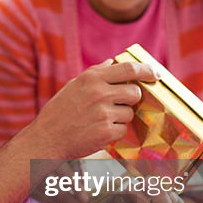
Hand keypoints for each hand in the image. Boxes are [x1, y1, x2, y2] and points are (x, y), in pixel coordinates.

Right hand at [24, 59, 156, 159]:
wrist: (46, 140)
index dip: (146, 70)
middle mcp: (99, 93)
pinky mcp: (106, 133)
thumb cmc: (59, 112)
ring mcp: (103, 114)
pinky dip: (114, 132)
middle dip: (131, 99)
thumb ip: (95, 73)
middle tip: (118, 105)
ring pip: (129, 113)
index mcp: (91, 79)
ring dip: (120, 118)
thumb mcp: (73, 85)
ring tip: (99, 120)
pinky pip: (122, 130)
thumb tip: (113, 62)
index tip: (156, 73)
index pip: (129, 69)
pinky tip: (97, 131)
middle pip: (135, 93)